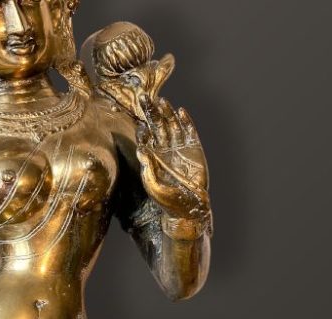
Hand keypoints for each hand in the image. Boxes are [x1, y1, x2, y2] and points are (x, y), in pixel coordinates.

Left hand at [136, 96, 211, 218]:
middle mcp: (165, 150)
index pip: (145, 137)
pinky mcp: (194, 150)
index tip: (137, 118)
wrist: (189, 208)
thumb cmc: (168, 201)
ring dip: (167, 113)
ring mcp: (180, 148)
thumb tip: (141, 149)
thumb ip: (148, 168)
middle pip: (157, 126)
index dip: (142, 127)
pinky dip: (186, 121)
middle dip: (151, 112)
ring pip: (172, 126)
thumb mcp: (153, 186)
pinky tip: (180, 111)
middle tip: (144, 97)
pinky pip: (189, 132)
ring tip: (161, 101)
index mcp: (153, 157)